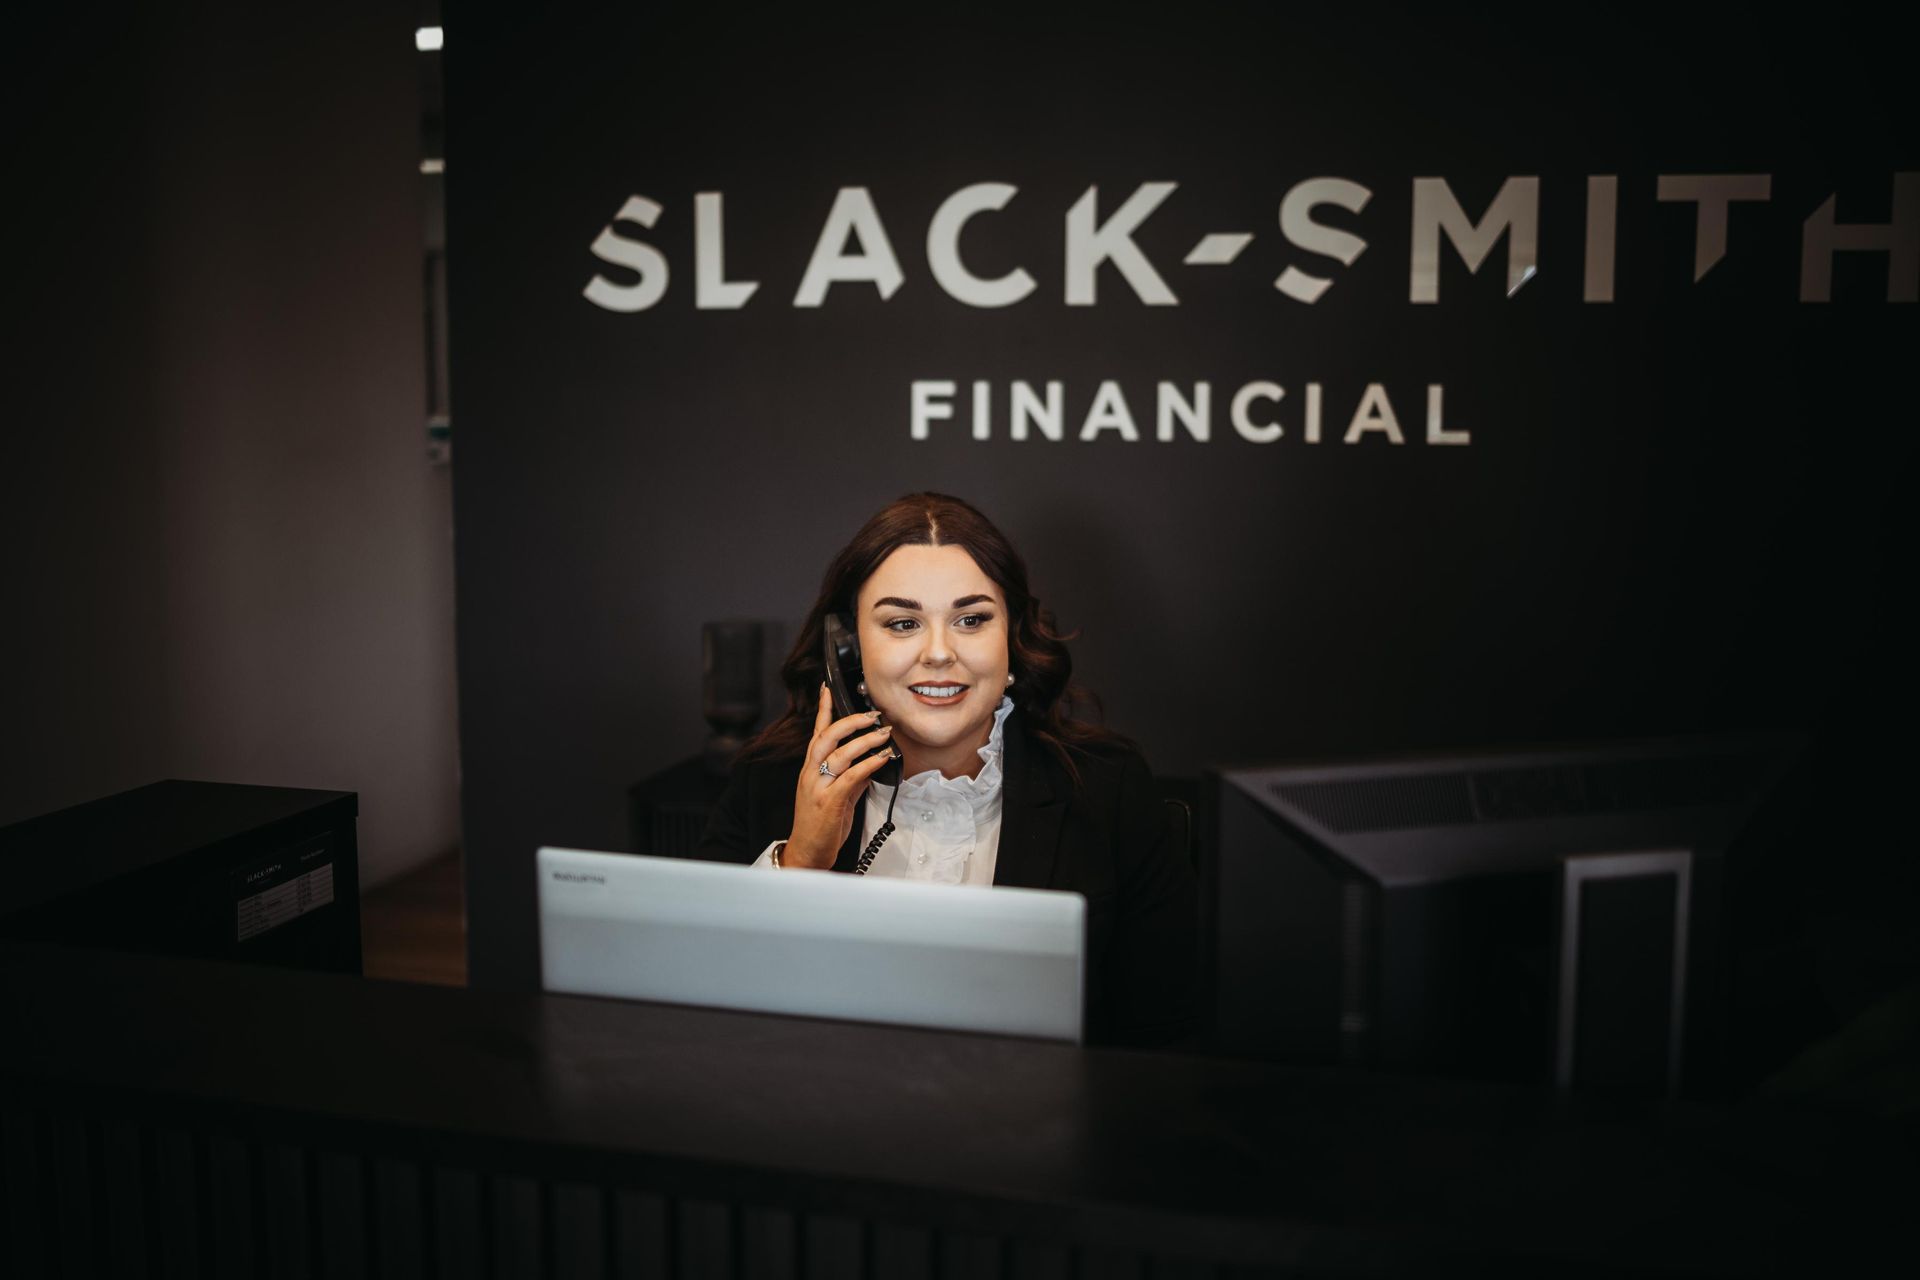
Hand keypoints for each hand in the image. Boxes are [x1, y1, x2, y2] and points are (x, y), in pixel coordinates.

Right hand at [783, 684, 894, 868]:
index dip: (822, 709)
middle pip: (827, 736)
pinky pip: (850, 776)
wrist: (808, 852)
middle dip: (850, 721)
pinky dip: (868, 764)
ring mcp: (818, 787)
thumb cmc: (821, 826)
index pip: (816, 733)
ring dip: (865, 740)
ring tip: (884, 733)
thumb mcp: (838, 797)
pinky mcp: (829, 802)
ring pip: (840, 753)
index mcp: (810, 769)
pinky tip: (883, 757)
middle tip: (873, 713)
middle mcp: (811, 774)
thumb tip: (871, 763)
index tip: (827, 687)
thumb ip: (852, 778)